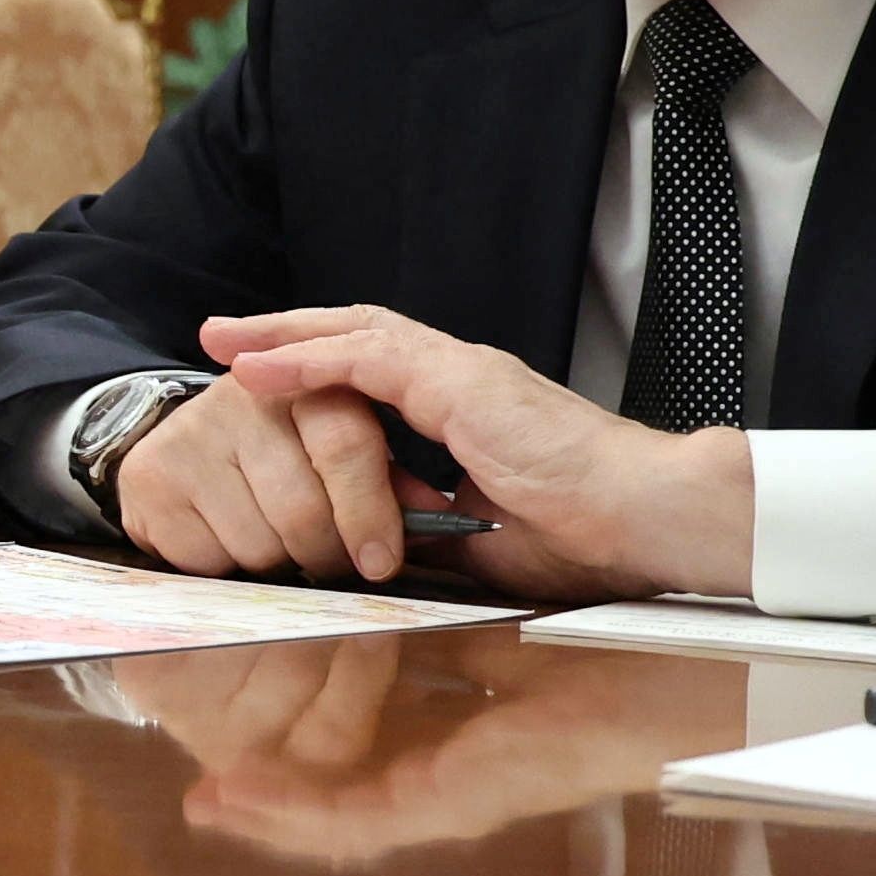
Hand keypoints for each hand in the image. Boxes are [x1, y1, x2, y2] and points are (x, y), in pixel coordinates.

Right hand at [100, 361, 437, 585]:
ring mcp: (190, 430)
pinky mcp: (149, 474)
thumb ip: (396, 477)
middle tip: (334, 562)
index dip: (369, 510)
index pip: (345, 441)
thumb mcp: (363, 452)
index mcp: (307, 380)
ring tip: (281, 544)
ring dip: (280, 563)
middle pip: (303, 509)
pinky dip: (227, 570)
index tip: (381, 561)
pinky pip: (207, 558)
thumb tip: (429, 517)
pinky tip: (230, 543)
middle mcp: (242, 394)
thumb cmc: (293, 462)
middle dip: (329, 552)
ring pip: (259, 543)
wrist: (187, 456)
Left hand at [184, 305, 752, 604]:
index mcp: (470, 411)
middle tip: (223, 339)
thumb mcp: (486, 542)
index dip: (320, 371)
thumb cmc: (593, 538)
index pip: (379, 374)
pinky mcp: (466, 385)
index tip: (265, 383)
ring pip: (356, 334)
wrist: (651, 520)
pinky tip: (259, 370)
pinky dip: (308, 361)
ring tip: (223, 341)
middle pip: (356, 338)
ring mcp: (466, 375)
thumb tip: (382, 541)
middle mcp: (464, 380)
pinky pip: (369, 360)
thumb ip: (433, 531)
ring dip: (283, 337)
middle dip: (286, 337)